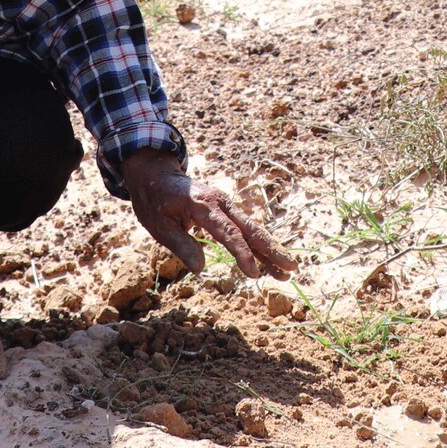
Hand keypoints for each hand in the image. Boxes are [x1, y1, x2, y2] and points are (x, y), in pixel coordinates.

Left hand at [122, 148, 295, 279]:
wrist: (157, 175)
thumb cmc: (155, 201)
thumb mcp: (159, 225)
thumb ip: (181, 245)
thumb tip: (200, 268)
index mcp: (203, 206)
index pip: (228, 233)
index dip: (242, 253)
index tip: (253, 273)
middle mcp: (220, 203)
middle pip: (250, 229)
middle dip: (272, 249)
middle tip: (291, 267)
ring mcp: (226, 205)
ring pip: (253, 229)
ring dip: (271, 249)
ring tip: (288, 271)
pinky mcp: (227, 210)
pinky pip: (246, 228)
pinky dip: (260, 245)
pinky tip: (271, 261)